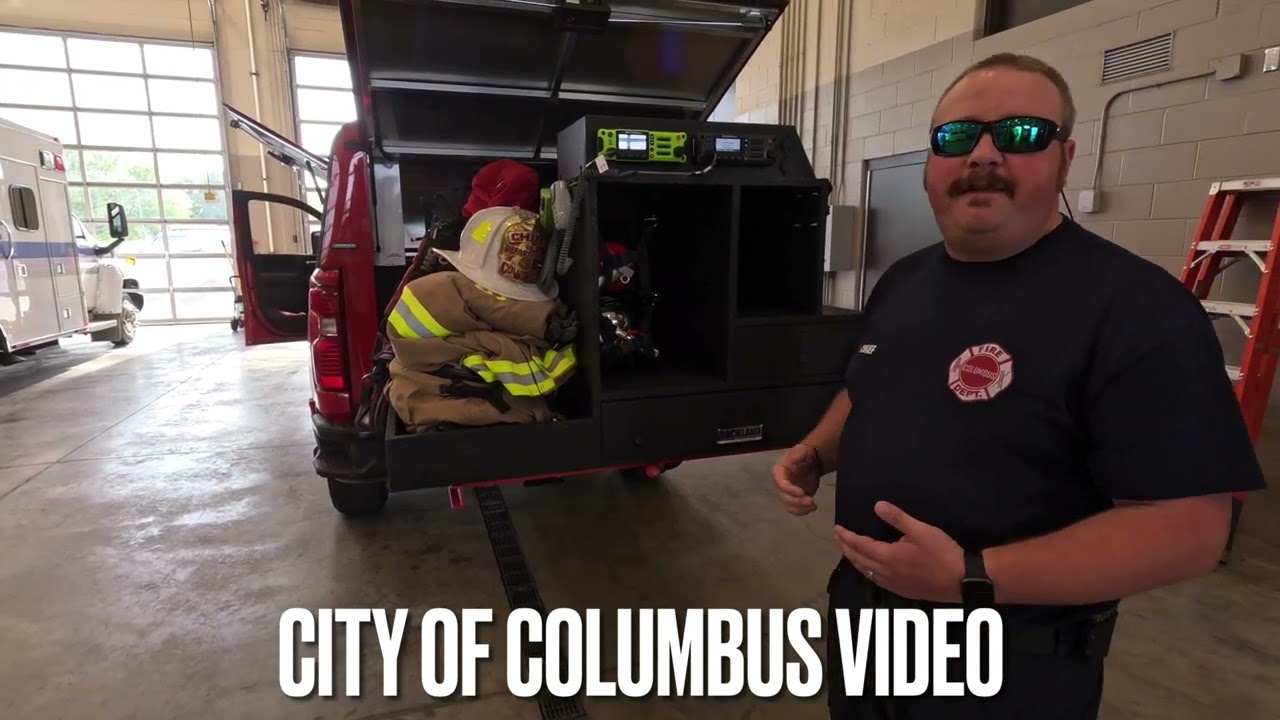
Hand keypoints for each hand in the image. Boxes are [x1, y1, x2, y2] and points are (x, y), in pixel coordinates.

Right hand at [773, 443, 821, 515]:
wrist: (811, 462)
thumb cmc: (804, 455)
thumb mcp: (802, 451)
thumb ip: (798, 453)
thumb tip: (794, 457)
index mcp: (778, 472)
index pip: (780, 483)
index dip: (789, 490)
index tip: (802, 492)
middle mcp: (780, 484)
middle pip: (783, 496)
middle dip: (796, 501)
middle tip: (810, 501)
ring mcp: (787, 493)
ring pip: (789, 505)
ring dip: (800, 508)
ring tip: (813, 505)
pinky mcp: (794, 499)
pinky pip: (795, 509)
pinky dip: (803, 511)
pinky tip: (813, 508)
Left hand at [835, 501, 965, 602]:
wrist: (961, 580)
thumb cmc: (942, 553)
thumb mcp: (921, 530)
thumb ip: (898, 518)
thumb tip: (876, 505)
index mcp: (888, 557)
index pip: (860, 546)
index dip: (847, 537)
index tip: (837, 529)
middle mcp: (886, 573)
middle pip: (859, 560)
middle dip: (847, 548)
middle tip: (839, 538)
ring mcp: (894, 584)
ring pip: (867, 573)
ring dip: (855, 561)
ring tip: (850, 552)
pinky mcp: (903, 591)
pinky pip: (877, 581)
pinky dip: (867, 572)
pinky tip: (870, 569)